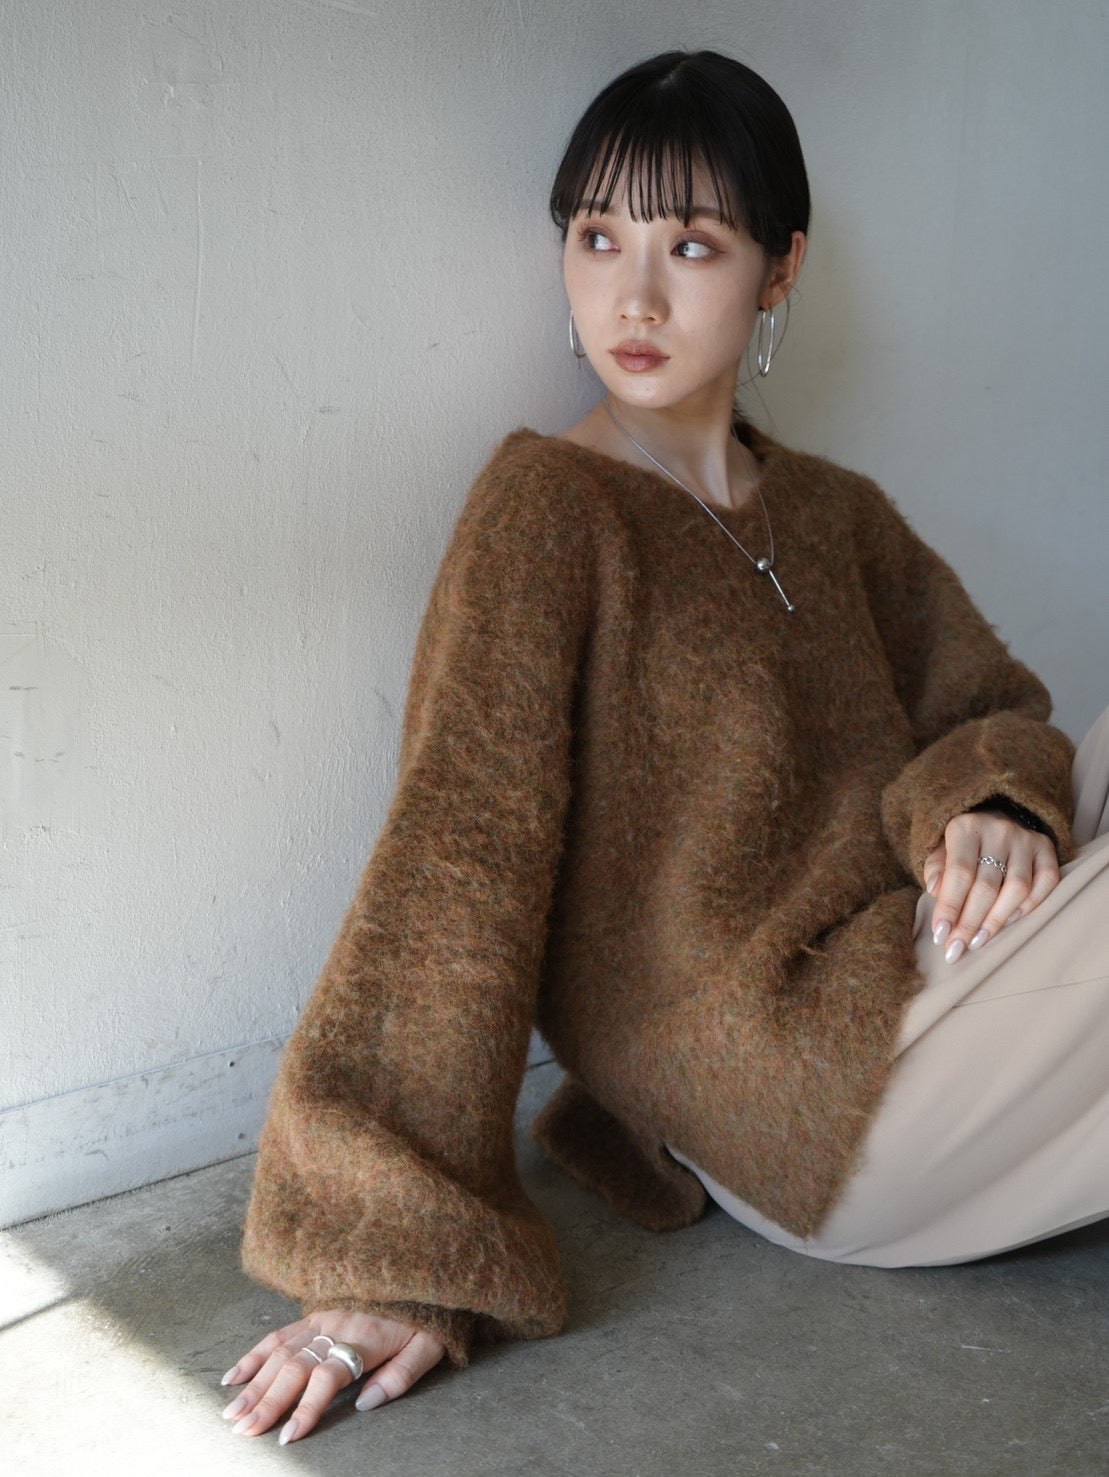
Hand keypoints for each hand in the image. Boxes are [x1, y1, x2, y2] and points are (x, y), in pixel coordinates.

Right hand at [219, 1309, 446, 1445]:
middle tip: (244, 1432)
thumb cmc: (429, 1313)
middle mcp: (336, 1325)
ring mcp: (322, 1316)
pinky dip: (254, 1354)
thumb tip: (366, 1404)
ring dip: (254, 1384)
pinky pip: (279, 1333)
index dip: (307, 1407)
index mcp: (364, 1337)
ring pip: (280, 1352)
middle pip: (295, 1366)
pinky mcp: (316, 1311)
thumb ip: (400, 1376)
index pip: (327, 1376)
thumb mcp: (430, 1346)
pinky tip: (234, 1376)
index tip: (288, 1437)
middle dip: (267, 1402)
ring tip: (232, 1414)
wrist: (422, 1264)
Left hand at [922, 808, 1060, 963]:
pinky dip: (1028, 907)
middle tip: (957, 949)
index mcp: (966, 827)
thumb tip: (935, 891)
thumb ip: (935, 869)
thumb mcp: (940, 849)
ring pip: (1017, 888)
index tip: (940, 935)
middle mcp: (998, 829)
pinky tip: (1009, 922)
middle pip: (987, 885)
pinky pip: (1045, 883)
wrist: (994, 813)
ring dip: (997, 920)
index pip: (959, 873)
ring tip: (978, 941)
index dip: (950, 907)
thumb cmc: (962, 843)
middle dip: (970, 922)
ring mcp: (1026, 839)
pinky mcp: (1046, 848)